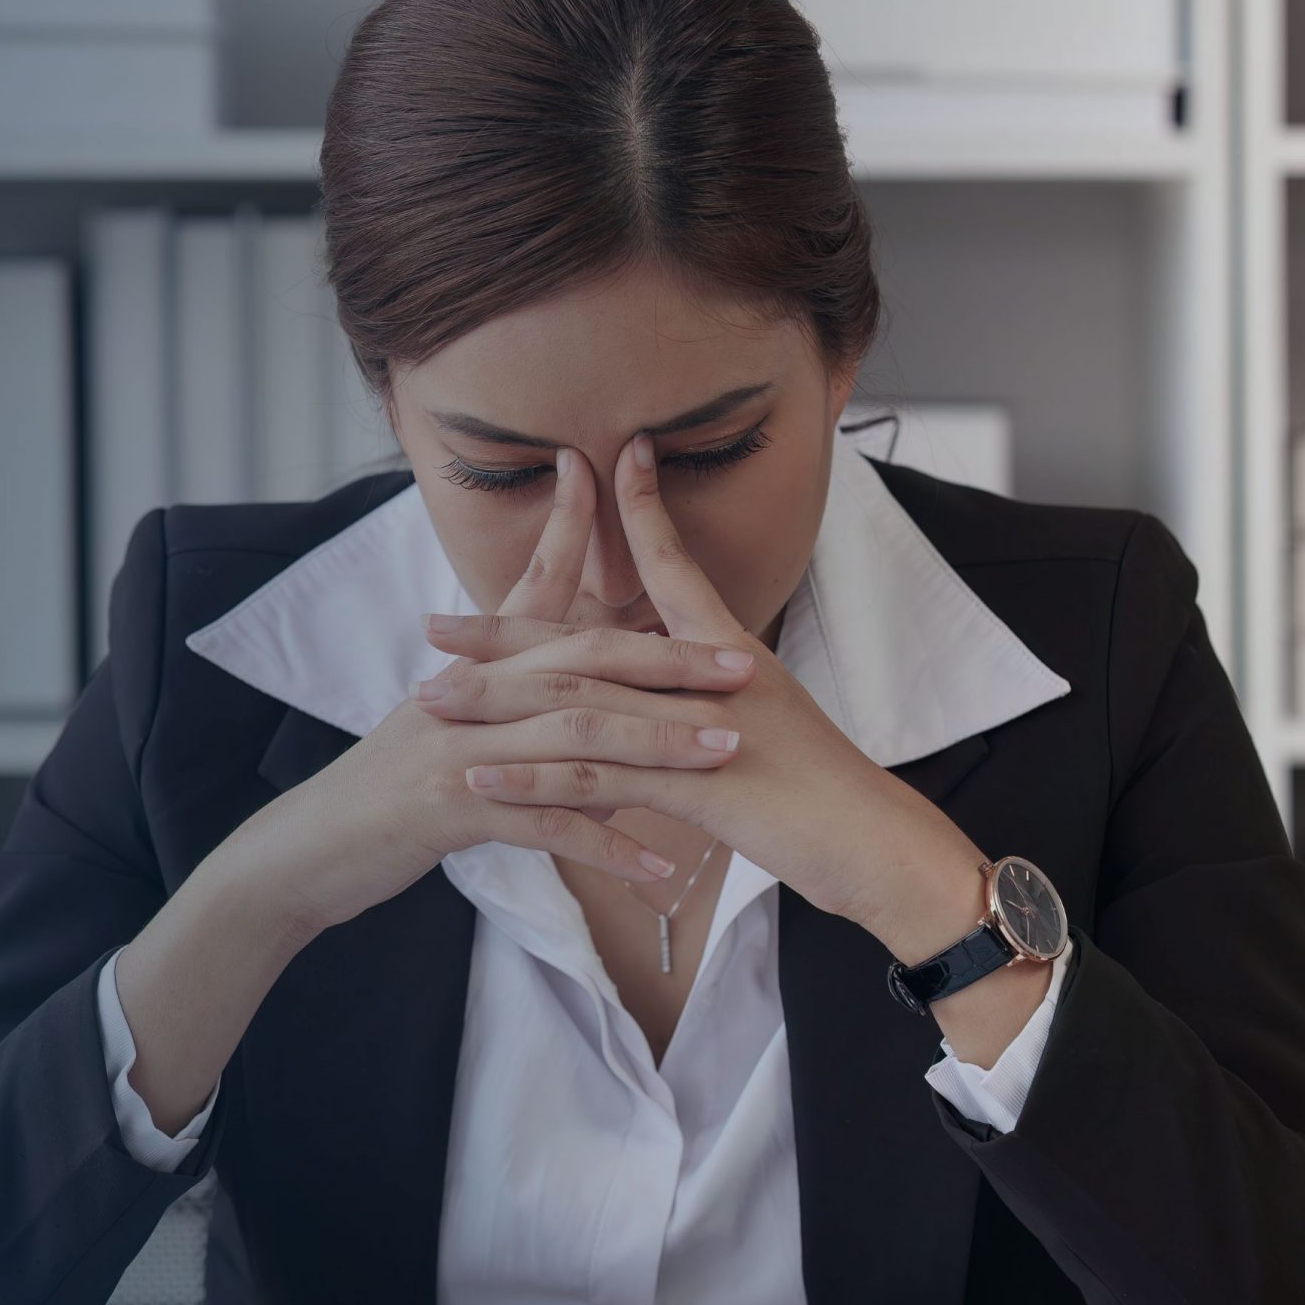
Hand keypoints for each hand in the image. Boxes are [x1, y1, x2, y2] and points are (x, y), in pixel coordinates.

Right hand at [240, 445, 759, 941]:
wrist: (308, 852)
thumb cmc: (389, 791)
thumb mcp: (449, 728)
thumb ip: (516, 709)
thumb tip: (589, 711)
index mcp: (472, 667)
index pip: (535, 588)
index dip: (578, 533)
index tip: (635, 488)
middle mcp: (467, 692)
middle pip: (579, 659)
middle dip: (666, 660)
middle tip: (742, 667)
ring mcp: (457, 748)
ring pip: (572, 734)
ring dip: (654, 744)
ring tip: (722, 755)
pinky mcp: (447, 810)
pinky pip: (542, 823)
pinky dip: (604, 843)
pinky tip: (658, 867)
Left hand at [414, 430, 991, 948]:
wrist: (875, 843)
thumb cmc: (822, 792)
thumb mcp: (765, 726)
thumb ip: (711, 698)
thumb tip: (675, 686)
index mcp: (725, 651)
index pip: (672, 564)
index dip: (639, 510)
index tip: (606, 460)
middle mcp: (705, 675)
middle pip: (588, 636)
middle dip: (503, 628)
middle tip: (430, 622)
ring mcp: (695, 726)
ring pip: (575, 702)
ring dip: (495, 700)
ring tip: (429, 697)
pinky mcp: (693, 783)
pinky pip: (596, 777)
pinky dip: (532, 775)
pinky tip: (479, 776)